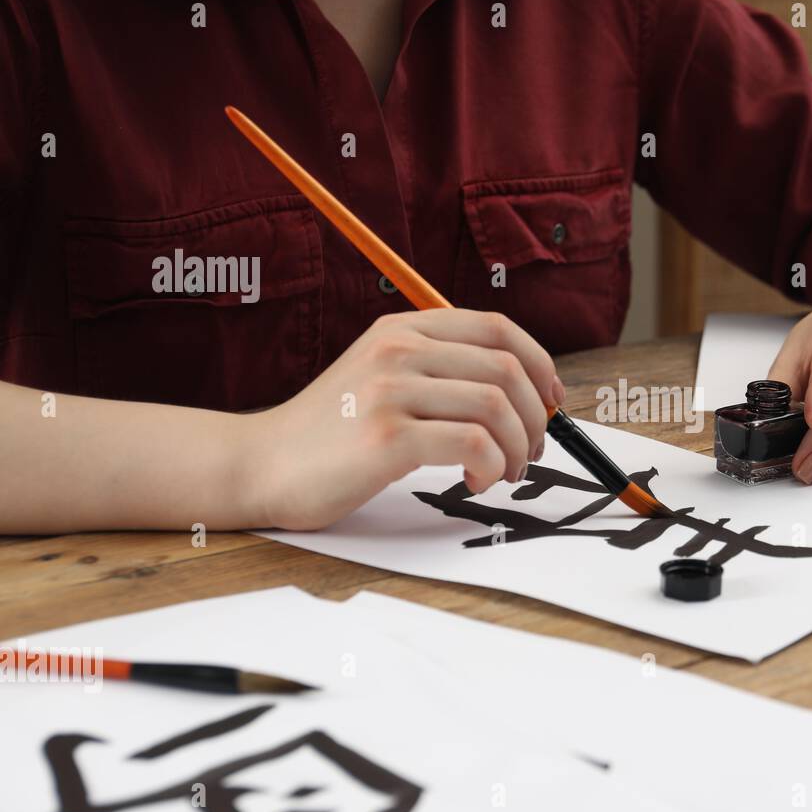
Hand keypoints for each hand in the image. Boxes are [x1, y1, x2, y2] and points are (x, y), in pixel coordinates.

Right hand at [247, 310, 562, 529]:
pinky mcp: (387, 437)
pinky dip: (491, 467)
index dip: (540, 364)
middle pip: (506, 369)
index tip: (552, 401)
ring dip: (517, 447)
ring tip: (503, 473)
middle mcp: (398, 349)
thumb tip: (524, 392)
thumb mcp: (380, 376)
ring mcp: (391, 390)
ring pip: (495, 406)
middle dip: (536, 417)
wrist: (259, 465)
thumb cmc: (330, 434)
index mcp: (403, 328)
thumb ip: (437, 370)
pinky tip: (477, 482)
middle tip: (530, 453)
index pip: (498, 328)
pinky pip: (473, 444)